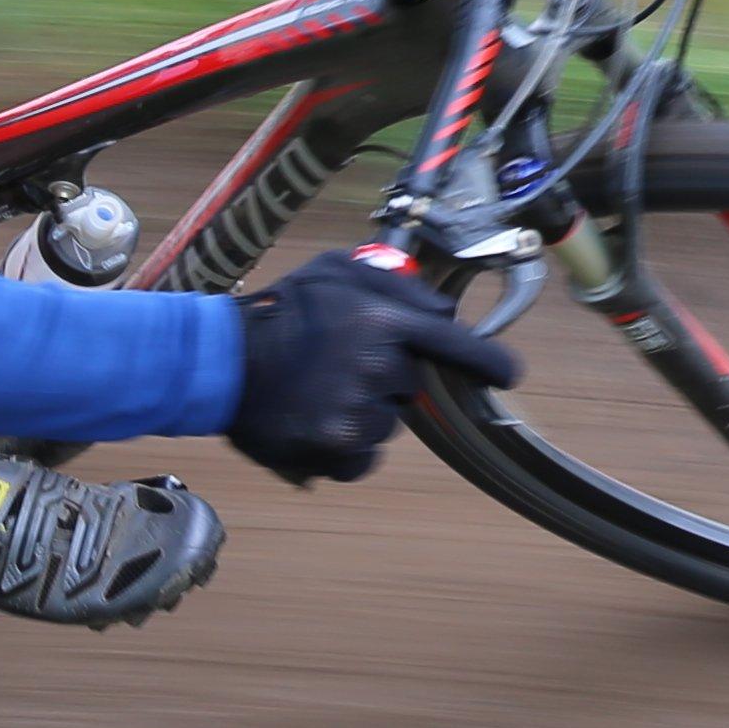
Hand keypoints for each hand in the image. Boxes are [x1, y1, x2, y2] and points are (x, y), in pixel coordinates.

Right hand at [228, 247, 517, 483]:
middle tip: (341, 362)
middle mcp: (379, 370)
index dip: (489, 362)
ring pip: (389, 423)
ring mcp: (358, 416)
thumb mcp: (336, 270)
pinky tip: (316, 418)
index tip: (508, 374)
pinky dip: (347, 446)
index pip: (456, 346)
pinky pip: (365, 457)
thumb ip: (395, 283)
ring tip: (320, 389)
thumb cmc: (280, 311)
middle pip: (412, 386)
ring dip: (365, 410)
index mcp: (385, 323)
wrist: (220, 362)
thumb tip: (442, 309)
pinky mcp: (337, 452)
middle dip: (387, 376)